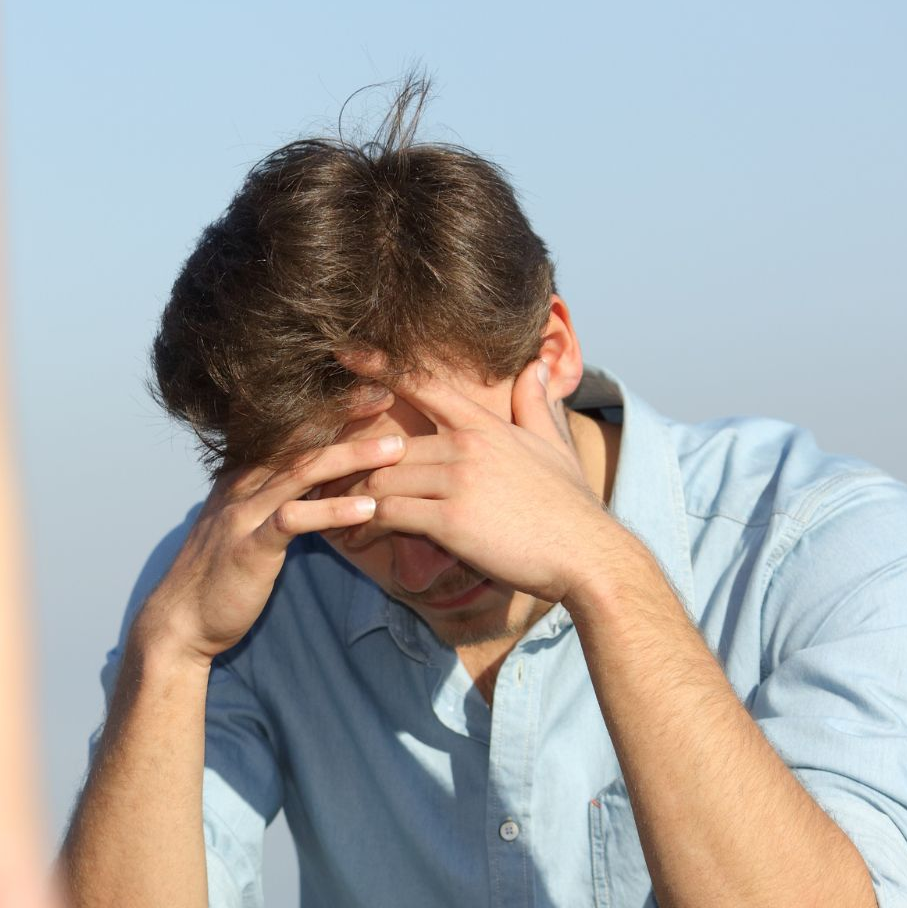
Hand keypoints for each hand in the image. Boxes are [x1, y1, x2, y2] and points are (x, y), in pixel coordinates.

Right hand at [136, 386, 406, 664]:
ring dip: (353, 457)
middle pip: (301, 440)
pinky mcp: (251, 547)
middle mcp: (243, 484)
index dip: (330, 407)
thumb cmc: (223, 575)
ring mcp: (245, 513)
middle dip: (346, 415)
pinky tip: (367, 509)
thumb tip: (320, 483)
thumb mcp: (248, 525)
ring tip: (395, 448)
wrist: (181, 620)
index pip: (291, 430)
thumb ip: (278, 498)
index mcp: (244, 475)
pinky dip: (332, 512)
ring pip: (302, 472)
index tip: (370, 388)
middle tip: (389, 394)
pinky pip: (295, 521)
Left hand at [321, 355, 613, 605]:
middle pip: (389, 443)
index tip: (344, 353)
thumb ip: (536, 405)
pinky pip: (391, 513)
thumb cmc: (571, 507)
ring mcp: (457, 482)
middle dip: (354, 459)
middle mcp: (466, 446)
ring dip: (354, 494)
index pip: (424, 384)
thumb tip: (536, 366)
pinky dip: (367, 522)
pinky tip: (352, 533)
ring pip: (384, 477)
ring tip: (326, 507)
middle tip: (319, 471)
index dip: (381, 367)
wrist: (588, 554)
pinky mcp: (450, 522)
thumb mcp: (555, 446)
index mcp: (485, 425)